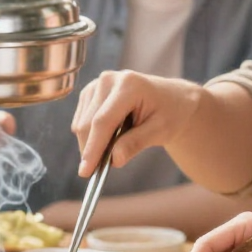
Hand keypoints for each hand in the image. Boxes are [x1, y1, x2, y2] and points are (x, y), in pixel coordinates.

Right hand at [71, 71, 205, 177]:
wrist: (171, 99)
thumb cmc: (169, 114)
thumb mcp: (160, 131)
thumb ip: (136, 143)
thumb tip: (114, 159)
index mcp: (129, 85)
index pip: (103, 121)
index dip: (93, 148)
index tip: (85, 172)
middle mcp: (108, 80)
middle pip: (88, 124)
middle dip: (91, 150)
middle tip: (102, 170)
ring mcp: (96, 84)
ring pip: (80, 124)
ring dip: (92, 143)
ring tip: (118, 144)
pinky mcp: (89, 92)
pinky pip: (80, 121)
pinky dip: (91, 136)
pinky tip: (111, 134)